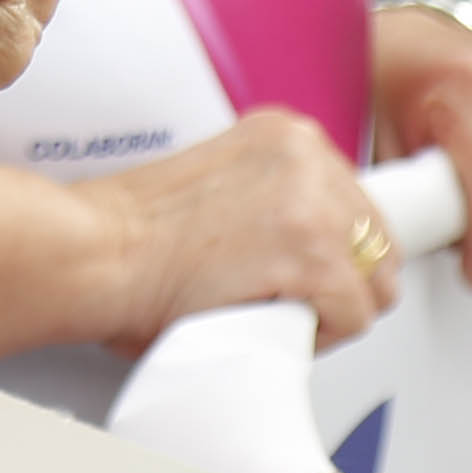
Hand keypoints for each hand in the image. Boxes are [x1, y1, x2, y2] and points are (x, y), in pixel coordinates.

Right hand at [83, 109, 398, 344]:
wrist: (94, 253)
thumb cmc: (131, 236)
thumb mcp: (220, 185)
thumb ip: (270, 197)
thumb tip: (299, 241)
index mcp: (285, 135)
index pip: (356, 201)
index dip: (336, 249)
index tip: (308, 268)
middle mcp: (307, 157)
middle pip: (377, 240)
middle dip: (341, 282)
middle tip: (285, 300)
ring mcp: (315, 206)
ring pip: (372, 282)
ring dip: (329, 310)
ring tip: (269, 311)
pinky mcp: (314, 258)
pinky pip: (353, 317)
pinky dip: (317, 337)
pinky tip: (266, 323)